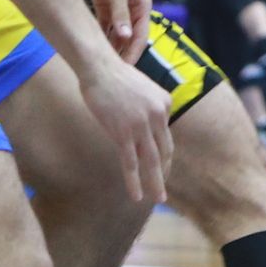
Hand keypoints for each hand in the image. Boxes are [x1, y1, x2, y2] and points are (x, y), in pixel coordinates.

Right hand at [77, 57, 172, 203]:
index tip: (161, 169)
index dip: (163, 156)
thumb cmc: (115, 77)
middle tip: (162, 193)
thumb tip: (146, 128)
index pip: (166, 136)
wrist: (99, 67)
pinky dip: (134, 181)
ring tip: (156, 199)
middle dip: (163, 175)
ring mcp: (141, 125)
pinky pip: (131, 163)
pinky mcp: (123, 133)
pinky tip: (136, 195)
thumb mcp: (142, 89)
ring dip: (154, 184)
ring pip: (151, 161)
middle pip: (163, 152)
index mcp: (165, 104)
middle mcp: (158, 115)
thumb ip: (148, 108)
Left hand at [80, 0, 151, 63]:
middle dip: (121, 55)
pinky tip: (91, 50)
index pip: (140, 36)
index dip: (133, 53)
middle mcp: (133, 9)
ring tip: (99, 66)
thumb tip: (125, 37)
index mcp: (142, 6)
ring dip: (110, 48)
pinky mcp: (105, 5)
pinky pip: (104, 27)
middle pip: (128, 38)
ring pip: (116, 35)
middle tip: (111, 74)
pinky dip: (100, 37)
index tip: (125, 70)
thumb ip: (120, 13)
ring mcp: (119, 8)